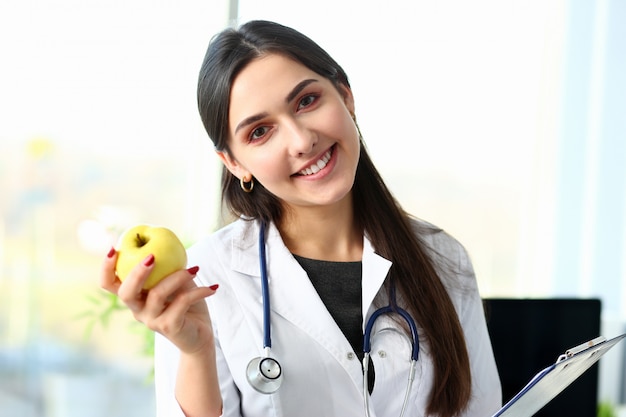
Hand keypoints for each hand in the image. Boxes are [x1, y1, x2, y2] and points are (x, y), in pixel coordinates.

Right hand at [99, 248, 217, 353]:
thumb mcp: (175, 281)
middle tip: (152, 256)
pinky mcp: (170, 327)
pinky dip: (198, 292)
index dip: (106, 268)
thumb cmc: (185, 303)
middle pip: (126, 292)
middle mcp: (138, 310)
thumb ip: (167, 266)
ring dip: (177, 277)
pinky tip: (212, 287)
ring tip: (195, 269)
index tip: (113, 248)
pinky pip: (181, 303)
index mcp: (135, 296)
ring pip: (157, 295)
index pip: (109, 285)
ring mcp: (152, 320)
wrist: (200, 334)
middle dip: (137, 272)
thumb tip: (165, 240)